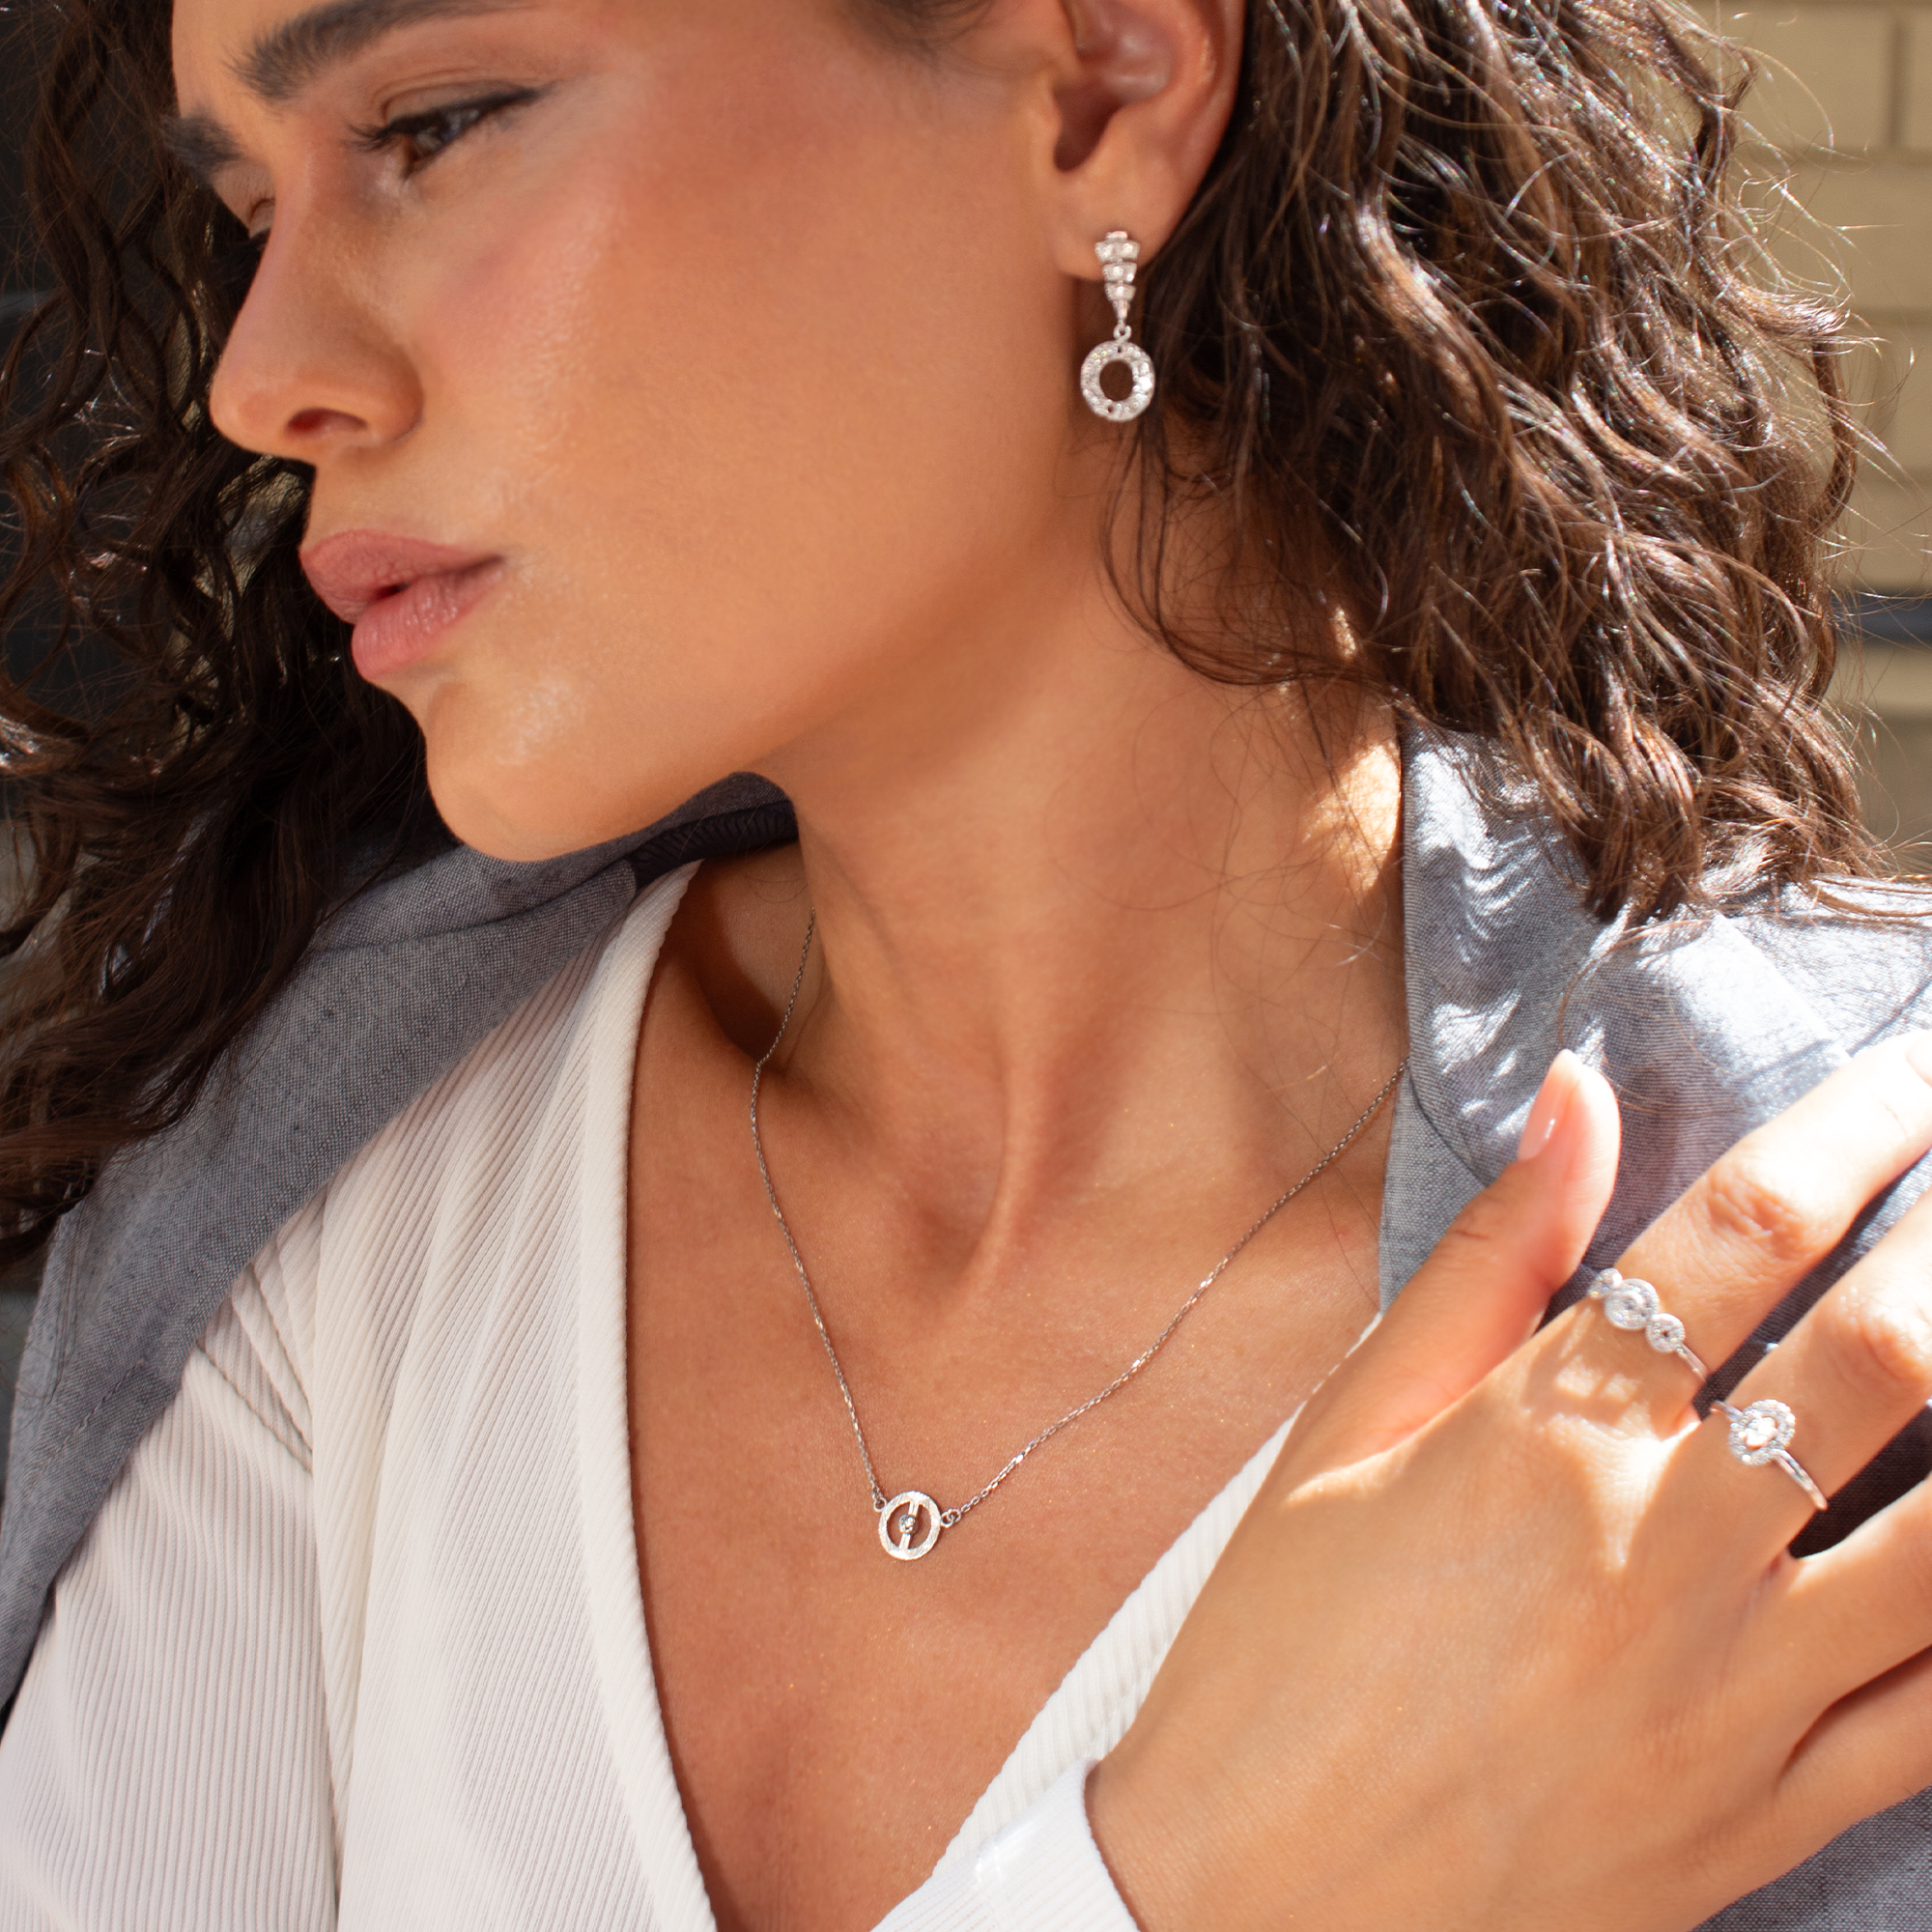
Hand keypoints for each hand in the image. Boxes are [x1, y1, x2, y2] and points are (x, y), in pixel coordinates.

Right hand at [1089, 1041, 1931, 1930]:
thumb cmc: (1278, 1655)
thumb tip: (1578, 1101)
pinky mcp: (1775, 1814)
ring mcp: (1742, 1696)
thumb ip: (1486, 1265)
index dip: (1854, 1128)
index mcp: (1548, 1440)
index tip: (1914, 1072)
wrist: (1255, 1913)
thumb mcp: (1344, 1435)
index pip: (1744, 1235)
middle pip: (1891, 1357)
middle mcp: (1669, 1553)